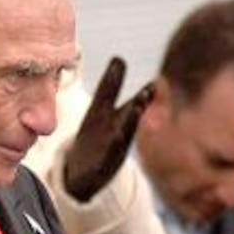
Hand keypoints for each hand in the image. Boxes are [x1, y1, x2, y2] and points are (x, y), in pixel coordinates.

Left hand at [61, 58, 153, 201]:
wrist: (79, 175)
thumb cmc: (95, 138)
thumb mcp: (100, 111)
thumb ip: (110, 86)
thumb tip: (119, 58)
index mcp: (117, 121)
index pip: (130, 104)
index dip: (142, 95)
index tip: (154, 83)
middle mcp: (117, 136)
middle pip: (129, 120)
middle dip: (137, 107)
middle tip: (146, 93)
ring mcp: (109, 154)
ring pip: (120, 140)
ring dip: (127, 127)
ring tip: (134, 112)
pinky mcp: (96, 170)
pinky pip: (102, 164)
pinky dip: (108, 156)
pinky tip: (112, 144)